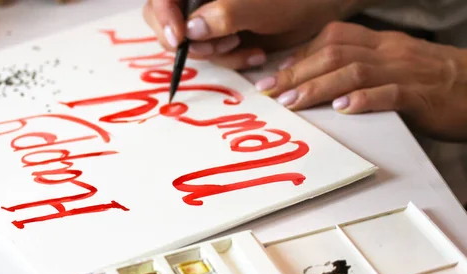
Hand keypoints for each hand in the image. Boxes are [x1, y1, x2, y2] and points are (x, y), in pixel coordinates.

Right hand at [142, 0, 374, 69]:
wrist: (318, 9)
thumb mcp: (262, 5)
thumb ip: (225, 14)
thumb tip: (190, 30)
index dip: (164, 16)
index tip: (180, 39)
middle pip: (166, 20)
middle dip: (192, 42)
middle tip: (221, 47)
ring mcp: (205, 15)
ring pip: (189, 42)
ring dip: (217, 53)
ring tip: (246, 47)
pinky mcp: (217, 34)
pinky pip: (208, 53)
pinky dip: (228, 59)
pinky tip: (253, 54)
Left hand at [256, 22, 466, 140]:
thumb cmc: (432, 80)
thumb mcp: (395, 64)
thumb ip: (363, 67)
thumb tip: (323, 79)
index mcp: (382, 43)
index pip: (333, 39)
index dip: (301, 55)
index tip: (276, 73)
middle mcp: (389, 52)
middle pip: (334, 54)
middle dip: (297, 73)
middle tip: (269, 91)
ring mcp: (405, 72)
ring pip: (354, 71)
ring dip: (318, 86)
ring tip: (293, 102)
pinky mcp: (420, 96)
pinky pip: (389, 94)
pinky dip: (364, 99)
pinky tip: (343, 108)